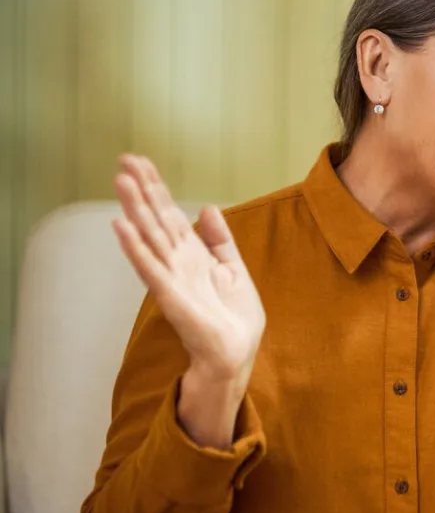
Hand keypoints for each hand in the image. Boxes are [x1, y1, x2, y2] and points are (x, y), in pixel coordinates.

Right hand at [112, 154, 264, 386]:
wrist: (237, 352)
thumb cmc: (233, 316)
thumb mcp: (233, 268)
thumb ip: (219, 239)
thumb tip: (207, 208)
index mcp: (192, 253)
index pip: (169, 213)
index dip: (156, 187)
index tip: (140, 161)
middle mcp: (176, 261)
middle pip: (155, 218)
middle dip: (141, 190)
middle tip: (123, 160)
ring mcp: (171, 277)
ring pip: (149, 236)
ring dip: (134, 210)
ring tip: (120, 182)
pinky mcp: (171, 296)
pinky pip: (151, 268)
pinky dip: (136, 248)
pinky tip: (122, 227)